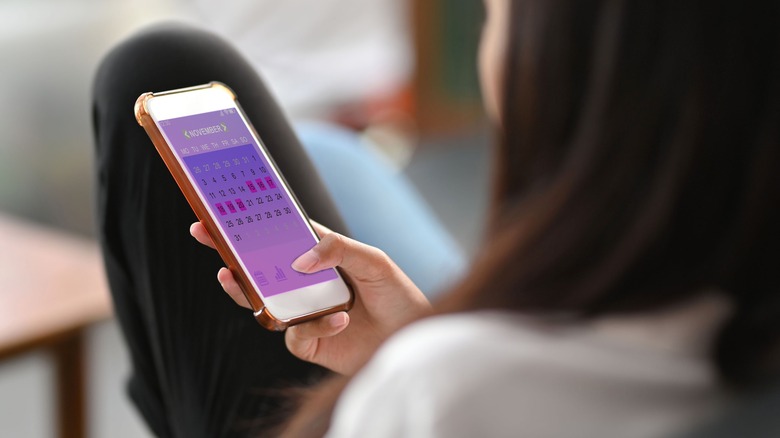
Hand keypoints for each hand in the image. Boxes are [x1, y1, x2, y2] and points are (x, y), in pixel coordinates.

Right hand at [190, 221, 431, 374]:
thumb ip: (338, 250)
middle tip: (203, 232)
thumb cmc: (397, 294)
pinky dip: (315, 325)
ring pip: (263, 303)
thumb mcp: (373, 261)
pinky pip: (295, 335)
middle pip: (260, 268)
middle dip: (229, 251)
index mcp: (319, 257)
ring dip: (246, 290)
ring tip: (231, 275)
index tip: (224, 207)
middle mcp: (306, 284)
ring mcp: (305, 313)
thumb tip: (297, 259)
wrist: (415, 339)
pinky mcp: (311, 343)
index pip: (280, 236)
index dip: (253, 223)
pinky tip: (341, 319)